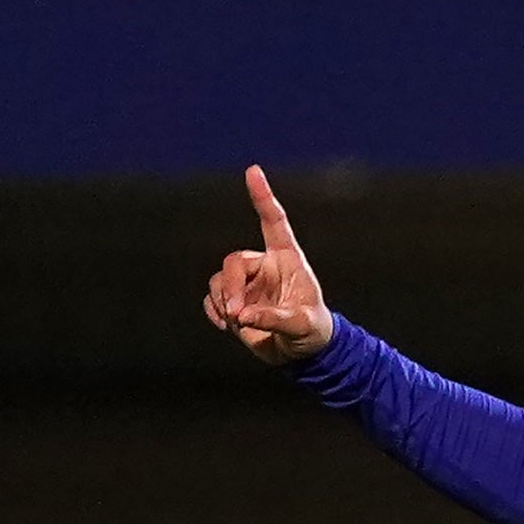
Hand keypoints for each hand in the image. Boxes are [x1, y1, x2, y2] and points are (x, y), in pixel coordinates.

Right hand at [201, 165, 333, 365]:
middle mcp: (264, 266)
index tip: (253, 171)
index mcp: (287, 259)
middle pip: (234, 261)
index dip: (263, 196)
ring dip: (223, 301)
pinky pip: (212, 298)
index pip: (274, 222)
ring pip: (219, 280)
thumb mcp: (303, 326)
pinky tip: (228, 325)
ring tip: (238, 323)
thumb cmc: (311, 331)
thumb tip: (243, 315)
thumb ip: (275, 319)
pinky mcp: (234, 301)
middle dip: (231, 287)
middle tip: (237, 314)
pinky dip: (214, 311)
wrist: (301, 353)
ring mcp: (247, 283)